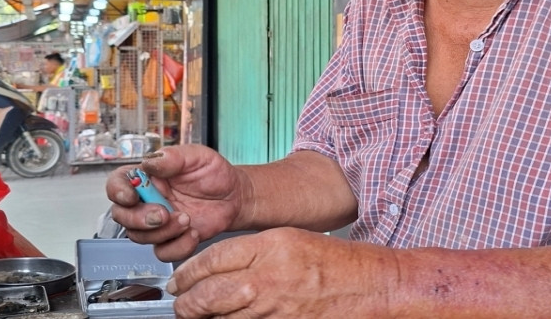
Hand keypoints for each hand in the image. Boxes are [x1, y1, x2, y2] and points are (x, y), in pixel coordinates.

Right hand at [106, 144, 243, 261]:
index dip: (117, 191)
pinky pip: (162, 252)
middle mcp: (147, 201)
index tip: (130, 196)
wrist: (235, 196)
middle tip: (162, 214)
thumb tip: (149, 162)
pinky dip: (177, 247)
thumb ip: (172, 157)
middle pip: (122, 216)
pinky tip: (194, 233)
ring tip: (187, 219)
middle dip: (139, 219)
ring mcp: (157, 223)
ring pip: (139, 237)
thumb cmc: (213, 174)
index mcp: (147, 178)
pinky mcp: (171, 240)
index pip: (117, 183)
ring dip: (162, 232)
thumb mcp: (197, 156)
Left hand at [167, 228, 395, 317]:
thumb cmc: (338, 263)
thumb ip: (253, 251)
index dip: (188, 272)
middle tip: (180, 303)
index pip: (212, 259)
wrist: (371, 286)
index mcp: (269, 247)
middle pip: (208, 293)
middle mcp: (267, 278)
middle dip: (186, 302)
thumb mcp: (291, 240)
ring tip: (198, 314)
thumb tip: (219, 267)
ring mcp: (274, 308)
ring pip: (221, 317)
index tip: (179, 279)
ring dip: (205, 317)